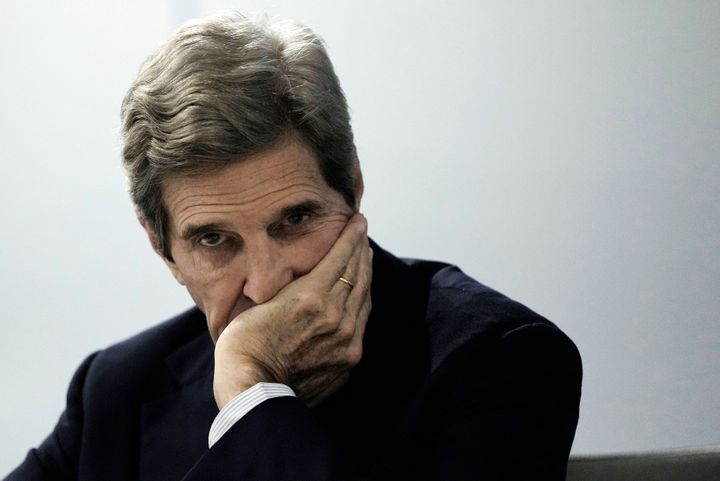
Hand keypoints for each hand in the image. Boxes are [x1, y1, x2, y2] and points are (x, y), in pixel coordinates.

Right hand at [213, 214, 371, 408]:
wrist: (252, 390)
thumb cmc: (244, 344)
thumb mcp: (260, 302)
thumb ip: (287, 286)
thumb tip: (296, 271)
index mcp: (312, 295)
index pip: (341, 257)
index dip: (352, 236)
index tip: (359, 222)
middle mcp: (335, 314)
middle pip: (357, 273)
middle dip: (361, 250)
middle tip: (362, 235)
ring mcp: (346, 338)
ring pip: (363, 297)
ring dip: (365, 274)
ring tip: (364, 258)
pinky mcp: (349, 357)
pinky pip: (361, 322)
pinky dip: (362, 302)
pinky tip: (359, 295)